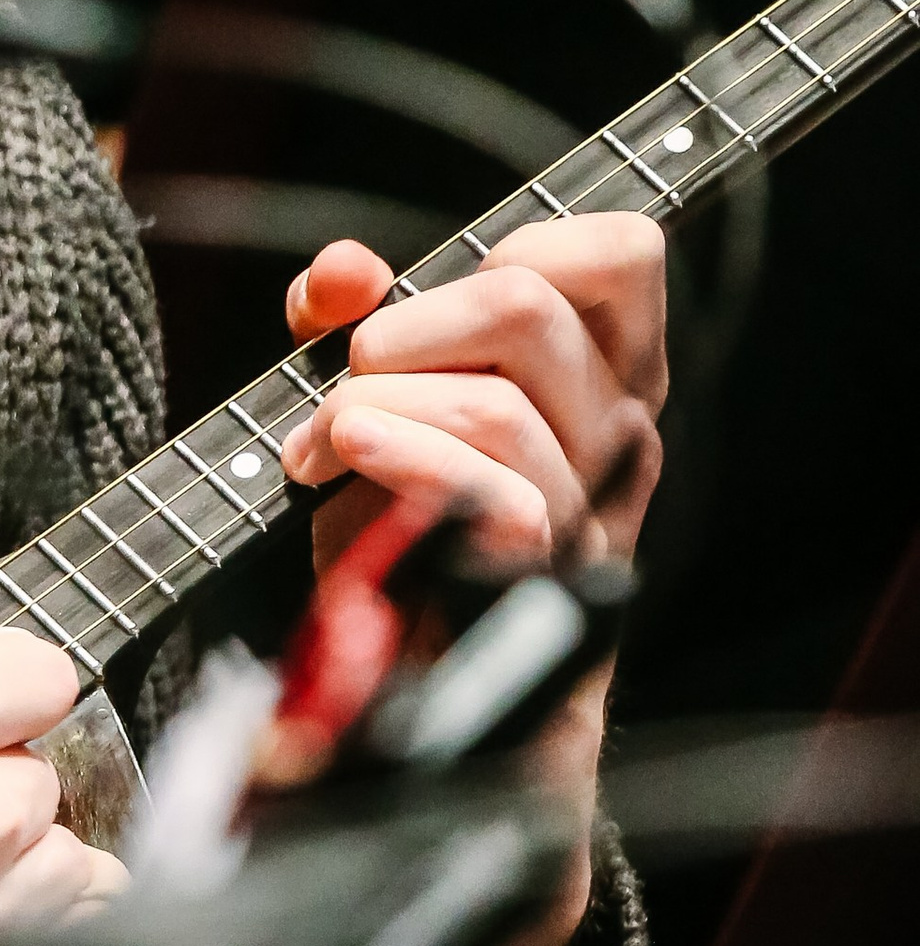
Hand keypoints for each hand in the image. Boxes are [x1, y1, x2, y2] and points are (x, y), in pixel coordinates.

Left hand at [278, 214, 666, 945]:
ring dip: (374, 413)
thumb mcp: (381, 404)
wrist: (433, 701)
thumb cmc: (411, 530)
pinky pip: (492, 506)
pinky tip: (337, 490)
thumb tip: (339, 273)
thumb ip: (359, 318)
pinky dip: (398, 474)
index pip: (624, 255)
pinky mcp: (544, 596)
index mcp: (599, 375)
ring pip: (496, 409)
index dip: (523, 244)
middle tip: (346, 380)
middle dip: (403, 329)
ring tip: (320, 452)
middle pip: (528, 309)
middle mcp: (616, 440)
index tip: (442, 292)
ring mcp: (590, 522)